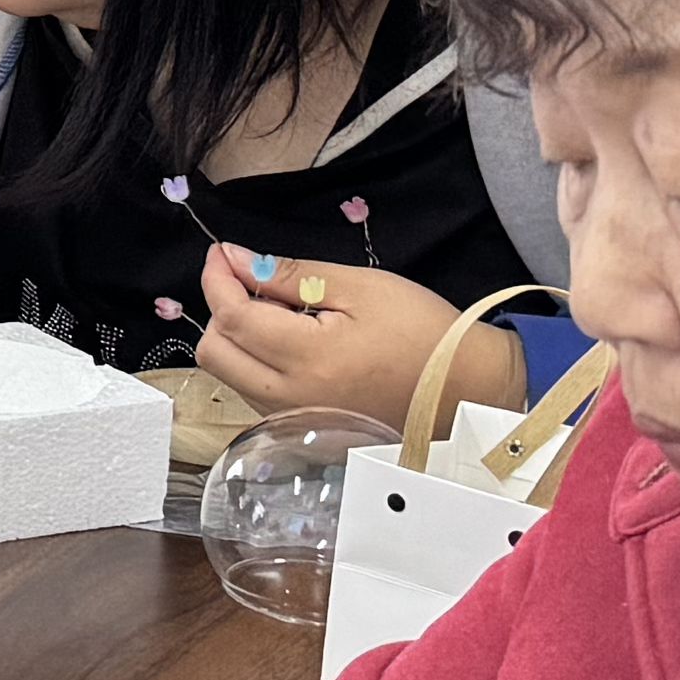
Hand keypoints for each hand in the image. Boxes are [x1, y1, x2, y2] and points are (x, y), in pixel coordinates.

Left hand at [192, 248, 510, 431]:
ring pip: (229, 375)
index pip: (230, 317)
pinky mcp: (302, 427)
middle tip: (247, 278)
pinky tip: (286, 338)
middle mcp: (290, 398)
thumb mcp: (359, 286)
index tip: (221, 252)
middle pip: (214, 353)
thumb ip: (289, 274)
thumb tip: (235, 259)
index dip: (216, 278)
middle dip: (219, 308)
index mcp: (307, 359)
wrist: (465, 387)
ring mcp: (293, 418)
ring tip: (276, 306)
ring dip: (236, 335)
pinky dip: (253, 360)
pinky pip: (253, 391)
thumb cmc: (422, 330)